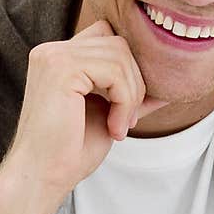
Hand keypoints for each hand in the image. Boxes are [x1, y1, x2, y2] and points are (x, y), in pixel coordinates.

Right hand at [5, 21, 166, 200]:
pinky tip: (114, 128)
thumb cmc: (70, 151)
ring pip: (120, 56)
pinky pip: (114, 72)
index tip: (130, 107)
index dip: (128, 68)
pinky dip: (124, 102)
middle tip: (128, 120)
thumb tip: (170, 85)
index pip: (108, 37)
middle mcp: (53, 51)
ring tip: (120, 126)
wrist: (43, 176)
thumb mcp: (110, 114)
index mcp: (59, 58)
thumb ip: (132, 94)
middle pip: (118, 43)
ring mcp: (54, 56)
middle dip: (134, 82)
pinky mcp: (61, 69)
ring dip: (130, 95)